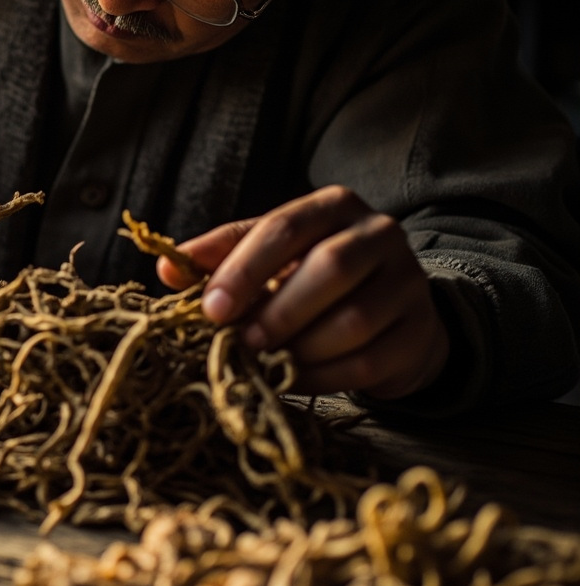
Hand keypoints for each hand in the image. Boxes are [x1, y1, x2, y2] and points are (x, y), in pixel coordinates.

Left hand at [156, 185, 448, 399]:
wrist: (388, 310)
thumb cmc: (309, 276)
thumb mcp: (266, 256)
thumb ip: (219, 257)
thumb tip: (165, 269)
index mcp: (333, 207)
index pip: (285, 228)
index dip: (244, 269)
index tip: (211, 310)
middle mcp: (379, 234)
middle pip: (331, 267)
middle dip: (278, 310)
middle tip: (242, 343)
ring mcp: (408, 282)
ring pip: (354, 319)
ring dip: (301, 348)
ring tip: (269, 361)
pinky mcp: (420, 331)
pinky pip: (370, 361)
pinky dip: (325, 377)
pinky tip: (297, 379)